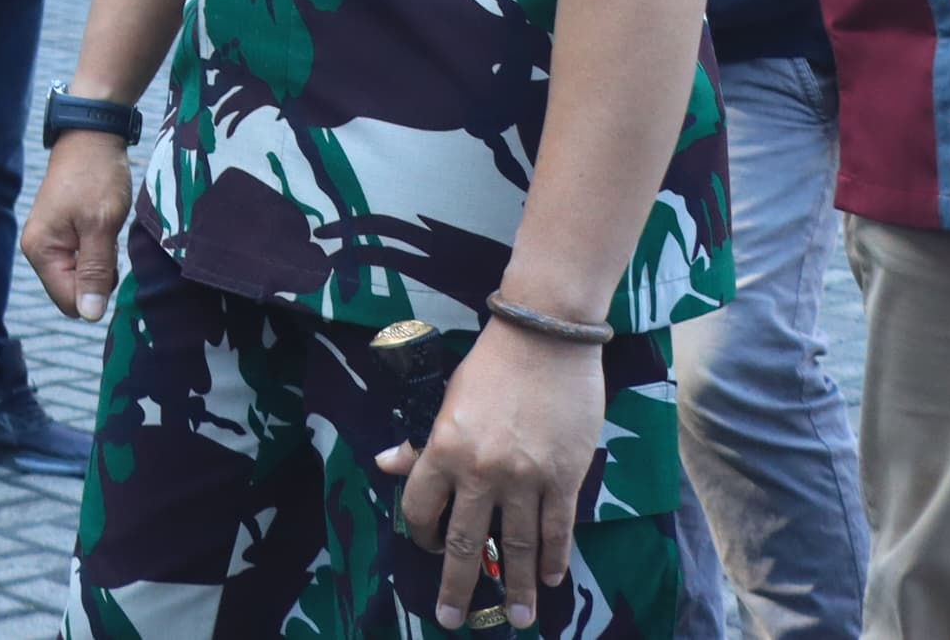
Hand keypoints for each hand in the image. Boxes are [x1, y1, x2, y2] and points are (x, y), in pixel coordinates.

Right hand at [22, 130, 134, 322]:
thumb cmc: (96, 177)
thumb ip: (94, 272)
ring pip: (82, 277)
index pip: (70, 302)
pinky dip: (99, 251)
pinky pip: (84, 260)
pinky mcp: (63, 234)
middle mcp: (40, 251)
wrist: (92, 137)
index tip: (109, 260)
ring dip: (101, 262)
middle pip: (75, 292)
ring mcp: (51, 242)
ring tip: (105, 231)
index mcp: (41, 251)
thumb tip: (89, 316)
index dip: (96, 291)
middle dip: (98, 276)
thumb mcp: (100, 225)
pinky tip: (103, 228)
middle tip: (107, 241)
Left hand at [375, 322, 607, 628]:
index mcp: (444, 448)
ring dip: (515, 586)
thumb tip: (385, 465)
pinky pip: (556, 528)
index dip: (420, 534)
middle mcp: (481, 470)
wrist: (546, 337)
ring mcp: (525, 477)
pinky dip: (553, 558)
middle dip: (458, 585)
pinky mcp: (564, 476)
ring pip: (516, 545)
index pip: (420, 508)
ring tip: (517, 618)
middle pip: (465, 541)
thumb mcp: (445, 399)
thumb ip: (421, 443)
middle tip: (453, 619)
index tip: (428, 549)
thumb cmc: (490, 365)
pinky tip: (549, 579)